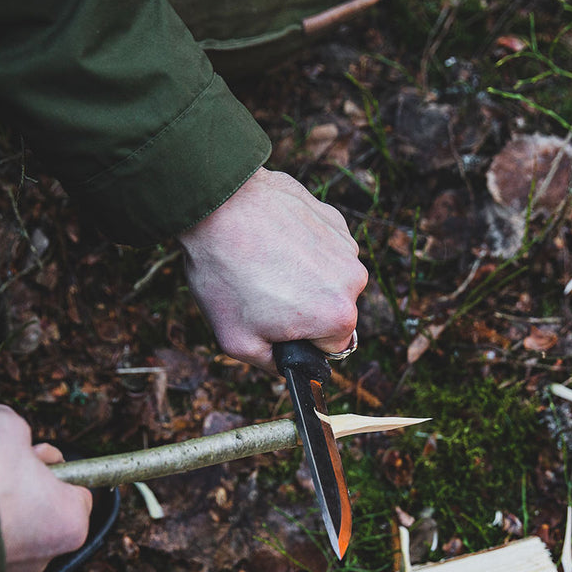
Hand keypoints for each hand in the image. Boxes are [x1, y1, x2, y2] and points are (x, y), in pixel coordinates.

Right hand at [0, 405, 92, 571]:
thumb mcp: (5, 427)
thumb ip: (14, 430)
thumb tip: (4, 429)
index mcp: (70, 522)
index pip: (78, 491)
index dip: (53, 465)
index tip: (32, 454)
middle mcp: (44, 555)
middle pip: (41, 509)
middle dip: (21, 483)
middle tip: (0, 463)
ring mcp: (7, 570)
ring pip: (8, 526)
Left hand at [180, 168, 367, 370]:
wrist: (217, 204)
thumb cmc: (226, 274)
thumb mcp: (237, 341)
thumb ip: (271, 364)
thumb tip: (286, 367)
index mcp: (338, 317)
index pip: (330, 348)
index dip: (299, 341)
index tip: (273, 323)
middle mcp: (353, 280)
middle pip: (332, 311)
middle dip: (302, 308)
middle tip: (261, 292)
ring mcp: (345, 245)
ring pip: (328, 278)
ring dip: (302, 277)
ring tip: (263, 263)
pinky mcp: (333, 218)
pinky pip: (322, 248)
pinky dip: (301, 248)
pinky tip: (270, 241)